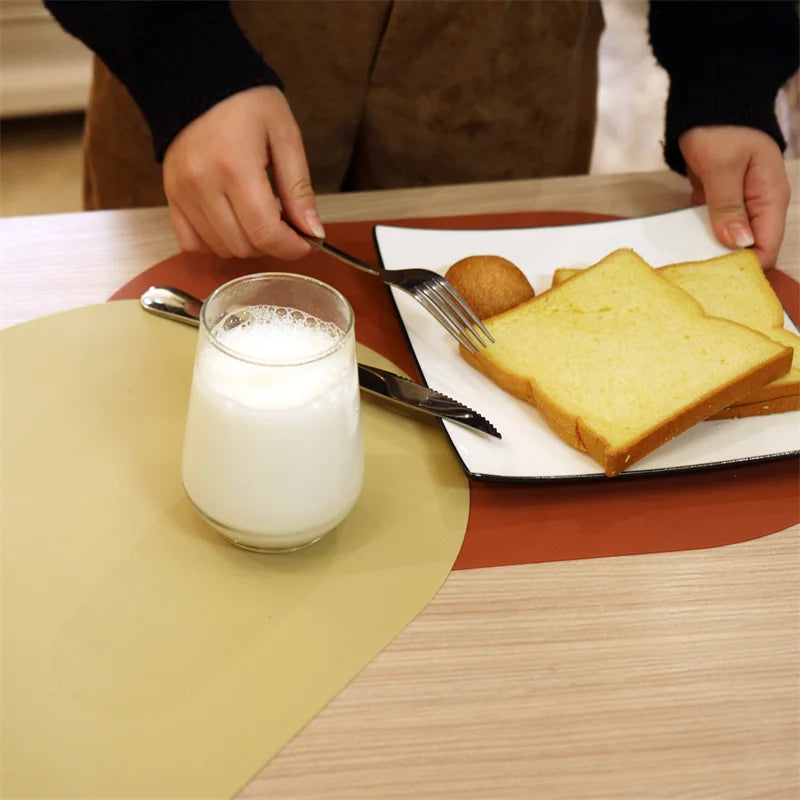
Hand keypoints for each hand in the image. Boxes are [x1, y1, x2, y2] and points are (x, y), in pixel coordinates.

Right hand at [162, 86, 323, 259]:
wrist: (197, 79)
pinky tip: (232, 224)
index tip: (307, 242)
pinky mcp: (170, 196)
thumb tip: (312, 232)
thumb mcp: (285, 137)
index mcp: (235, 167)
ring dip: (248, 245)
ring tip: (260, 218)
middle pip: (244, 246)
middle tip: (286, 225)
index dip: (292, 248)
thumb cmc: (247, 103)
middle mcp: (203, 185)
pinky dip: (216, 243)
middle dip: (273, 245)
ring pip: (221, 248)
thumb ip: (299, 189)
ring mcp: (182, 193)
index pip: (265, 233)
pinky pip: (192, 242)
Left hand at [678, 125, 789, 269]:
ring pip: (730, 240)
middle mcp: (759, 205)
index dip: (748, 266)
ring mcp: (740, 205)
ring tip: (688, 269)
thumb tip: (739, 243)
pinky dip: (701, 237)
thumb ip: (728, 205)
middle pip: (750, 247)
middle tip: (698, 278)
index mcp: (770, 196)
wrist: (708, 108)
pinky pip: (714, 228)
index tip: (721, 280)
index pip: (768, 245)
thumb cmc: (720, 129)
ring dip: (712, 251)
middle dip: (728, 263)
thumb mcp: (723, 166)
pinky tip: (684, 249)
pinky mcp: (722, 204)